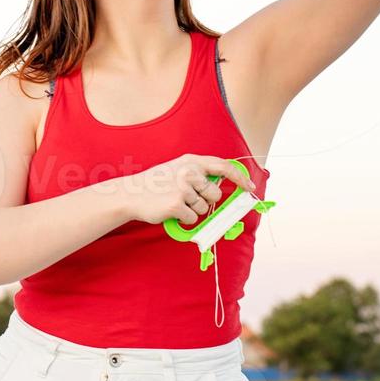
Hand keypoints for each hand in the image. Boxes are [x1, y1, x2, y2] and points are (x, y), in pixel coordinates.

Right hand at [120, 153, 255, 225]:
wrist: (130, 193)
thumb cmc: (156, 183)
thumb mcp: (176, 169)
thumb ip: (198, 174)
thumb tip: (219, 187)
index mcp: (191, 161)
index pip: (223, 167)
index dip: (239, 177)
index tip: (250, 187)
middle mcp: (189, 172)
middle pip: (215, 195)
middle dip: (205, 201)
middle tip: (187, 198)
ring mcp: (183, 188)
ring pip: (203, 209)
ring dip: (192, 210)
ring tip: (174, 202)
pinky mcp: (177, 205)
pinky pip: (191, 218)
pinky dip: (182, 219)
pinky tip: (170, 211)